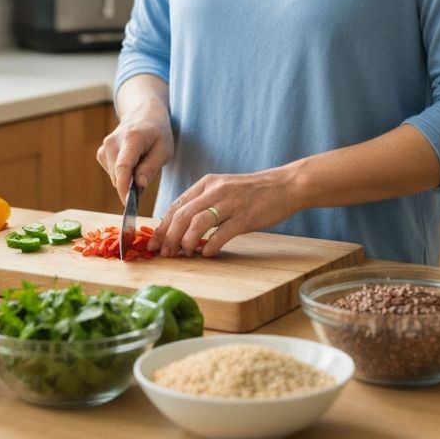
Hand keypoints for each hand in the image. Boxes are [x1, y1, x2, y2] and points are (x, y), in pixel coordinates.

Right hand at [97, 97, 173, 203]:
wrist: (144, 114)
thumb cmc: (158, 132)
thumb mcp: (164, 150)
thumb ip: (151, 168)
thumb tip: (139, 186)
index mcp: (131, 138)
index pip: (122, 167)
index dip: (123, 187)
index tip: (127, 204)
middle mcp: (113, 142)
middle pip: (117, 175)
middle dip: (130, 185)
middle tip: (146, 177)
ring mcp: (105, 146)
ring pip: (113, 176)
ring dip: (127, 179)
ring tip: (141, 162)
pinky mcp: (101, 153)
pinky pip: (111, 173)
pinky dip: (122, 174)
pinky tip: (132, 162)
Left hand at [149, 167, 299, 258]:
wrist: (285, 185)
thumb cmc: (253, 191)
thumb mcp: (223, 189)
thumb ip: (203, 202)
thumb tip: (180, 226)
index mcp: (207, 183)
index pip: (176, 205)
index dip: (162, 226)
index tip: (155, 243)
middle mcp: (215, 191)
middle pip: (181, 215)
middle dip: (169, 237)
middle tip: (165, 254)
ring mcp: (230, 204)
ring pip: (197, 224)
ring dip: (186, 243)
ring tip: (185, 254)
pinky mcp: (244, 218)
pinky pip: (220, 235)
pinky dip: (210, 248)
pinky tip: (208, 254)